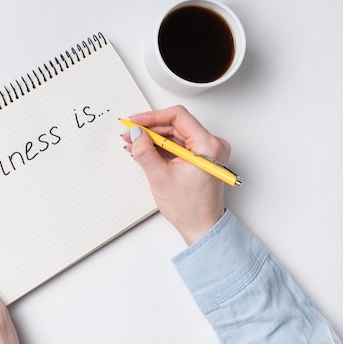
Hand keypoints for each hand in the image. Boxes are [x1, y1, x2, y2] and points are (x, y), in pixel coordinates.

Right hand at [123, 105, 229, 244]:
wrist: (201, 227)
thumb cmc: (189, 208)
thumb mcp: (160, 177)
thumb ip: (145, 151)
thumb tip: (136, 133)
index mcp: (208, 145)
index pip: (178, 116)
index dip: (153, 117)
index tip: (135, 122)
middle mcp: (212, 145)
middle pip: (176, 124)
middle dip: (150, 129)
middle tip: (130, 133)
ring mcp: (207, 151)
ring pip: (175, 135)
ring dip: (153, 138)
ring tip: (133, 144)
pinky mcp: (201, 158)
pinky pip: (178, 145)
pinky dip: (161, 147)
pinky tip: (145, 150)